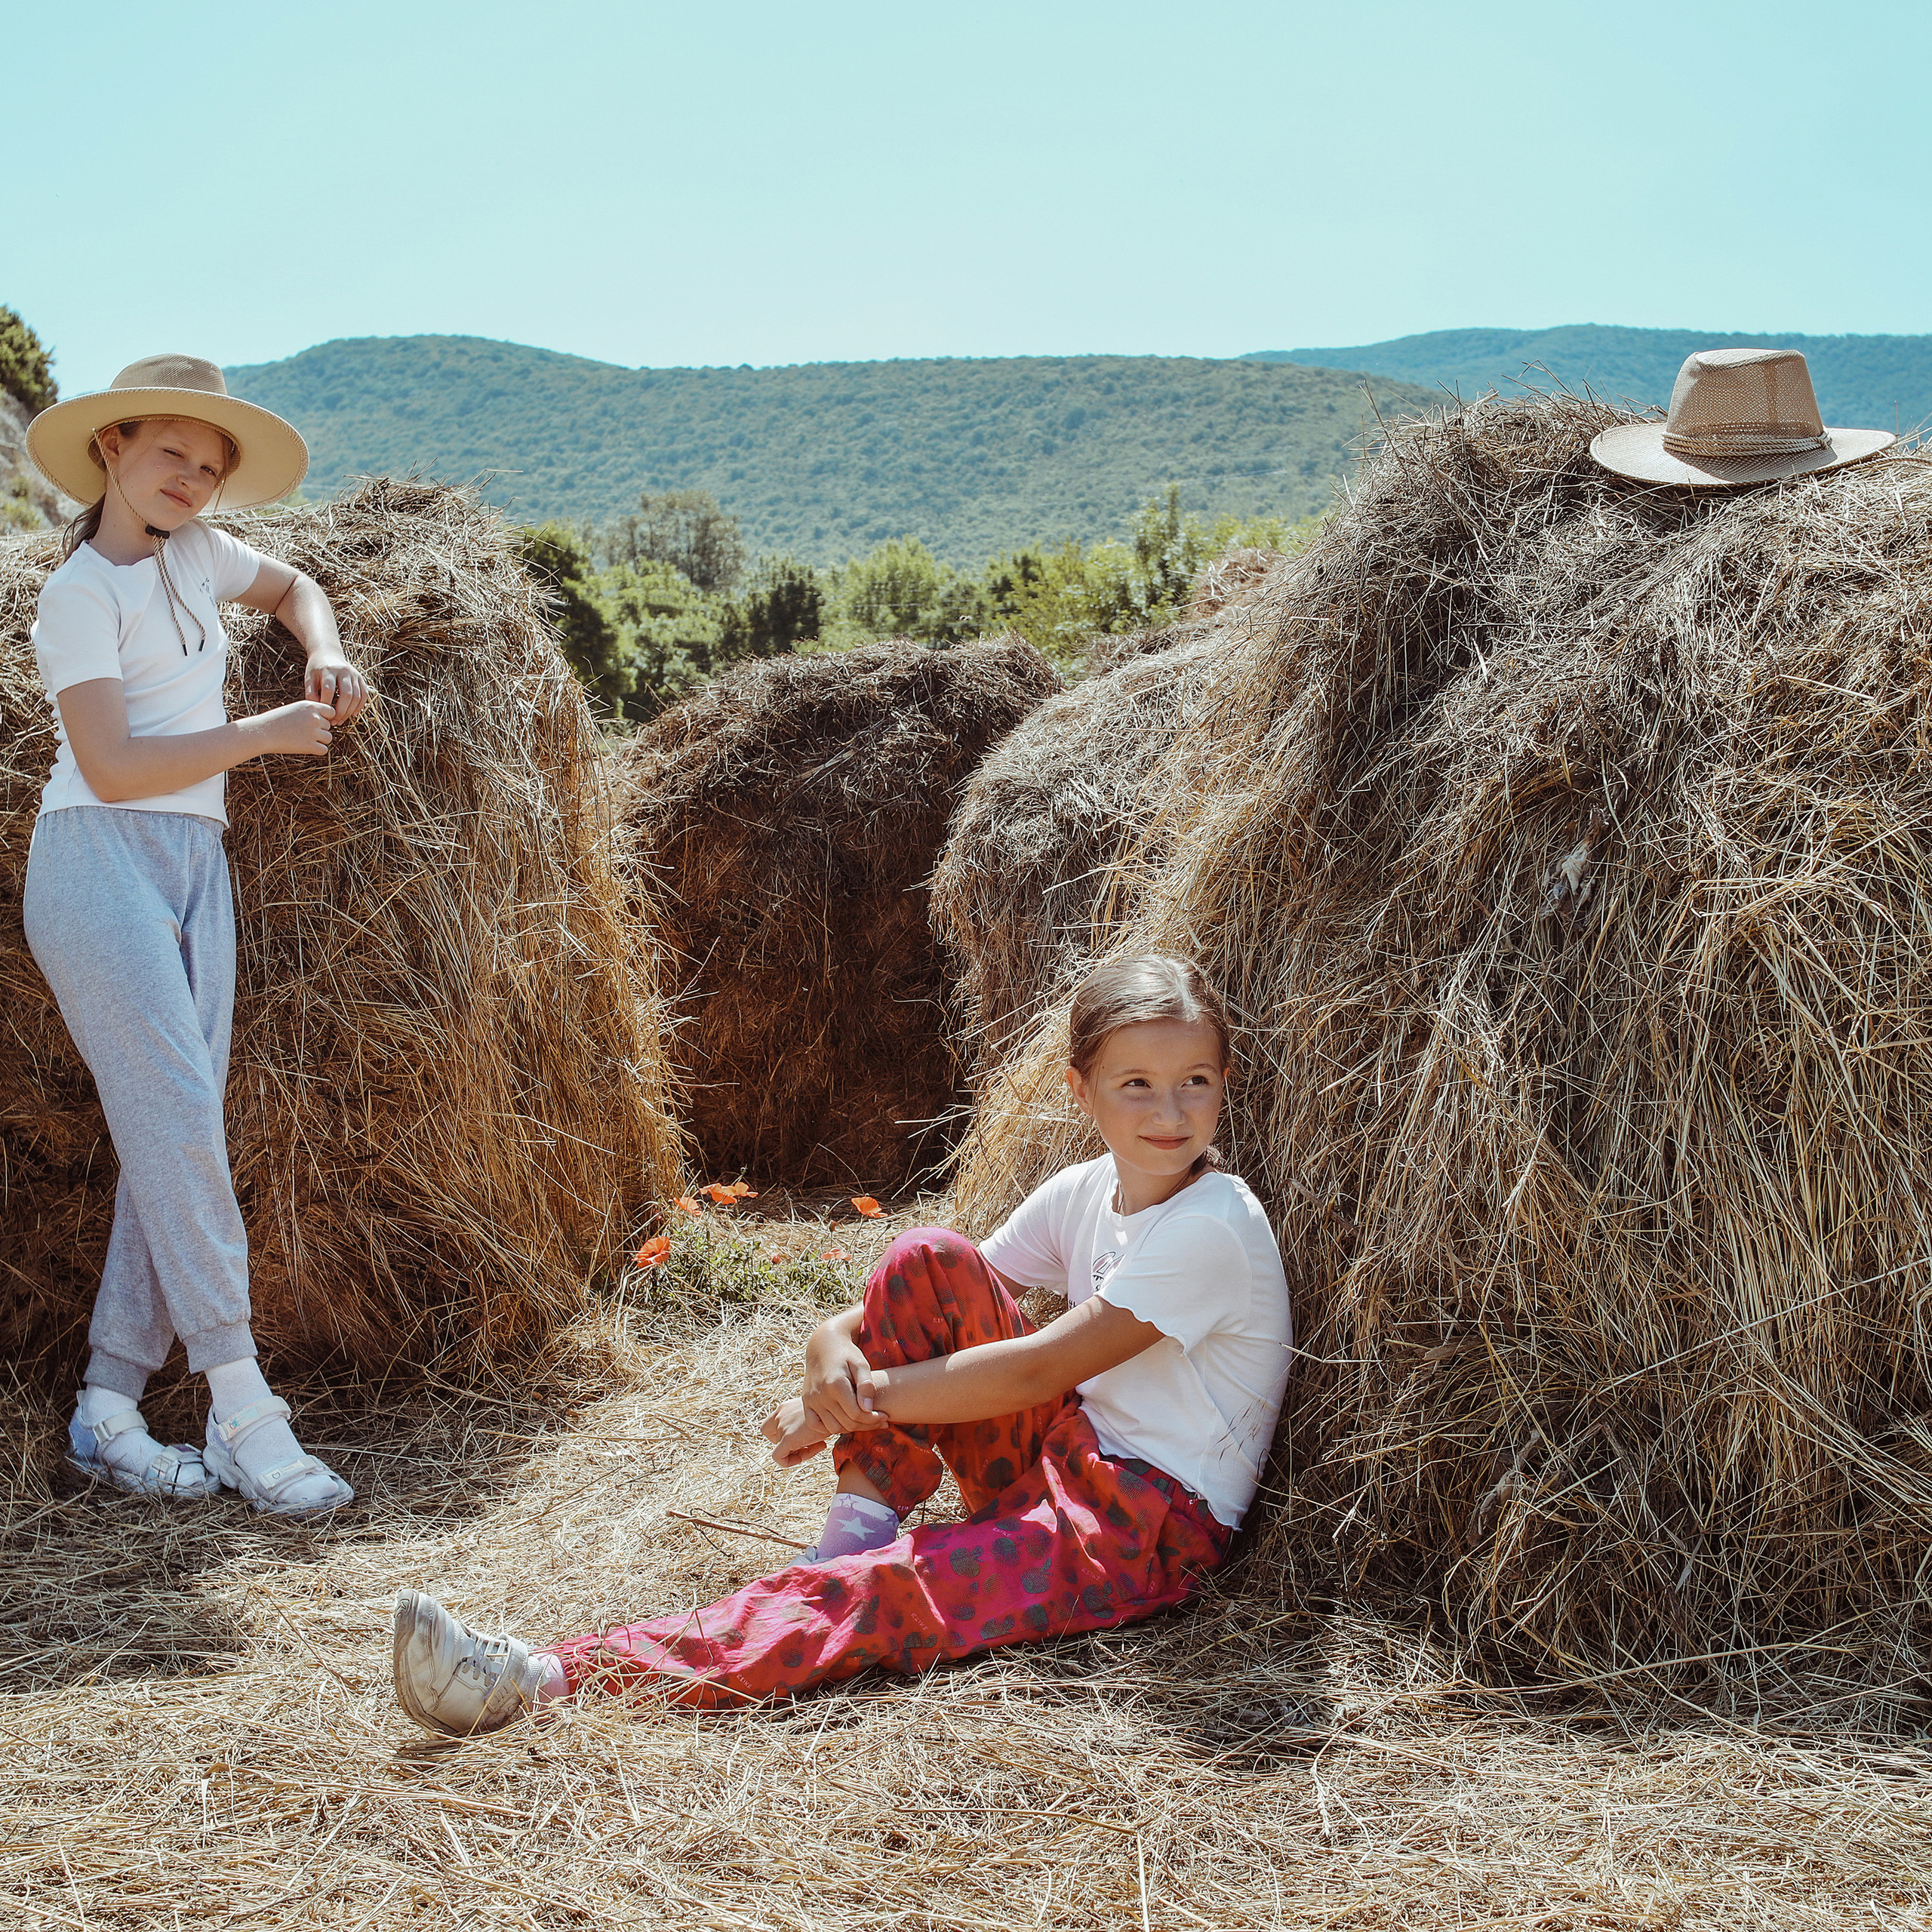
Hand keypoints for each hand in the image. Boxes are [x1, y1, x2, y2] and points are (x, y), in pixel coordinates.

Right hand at [246, 699, 338, 758]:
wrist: (261, 732)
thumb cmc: (276, 720)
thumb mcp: (294, 709)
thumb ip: (311, 712)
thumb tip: (327, 720)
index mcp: (310, 706)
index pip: (331, 711)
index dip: (325, 718)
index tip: (315, 722)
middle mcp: (314, 718)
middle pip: (328, 726)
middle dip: (319, 730)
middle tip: (303, 732)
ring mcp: (313, 732)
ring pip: (328, 738)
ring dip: (319, 740)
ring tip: (303, 739)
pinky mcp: (310, 746)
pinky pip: (324, 750)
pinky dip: (317, 750)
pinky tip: (305, 747)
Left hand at [306, 655, 367, 723]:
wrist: (328, 654)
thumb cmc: (316, 669)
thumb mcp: (309, 678)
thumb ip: (311, 693)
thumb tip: (319, 709)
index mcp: (328, 670)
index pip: (329, 689)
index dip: (326, 704)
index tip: (322, 714)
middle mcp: (344, 671)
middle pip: (346, 694)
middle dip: (341, 711)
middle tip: (334, 722)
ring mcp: (354, 674)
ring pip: (357, 696)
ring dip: (350, 711)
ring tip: (341, 720)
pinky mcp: (361, 678)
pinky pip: (364, 695)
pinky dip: (360, 706)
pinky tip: (352, 714)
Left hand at [761, 1396, 831, 1468]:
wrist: (840, 1408)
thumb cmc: (833, 1409)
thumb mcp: (816, 1412)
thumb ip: (805, 1423)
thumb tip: (810, 1438)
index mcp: (784, 1407)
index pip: (769, 1426)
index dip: (780, 1436)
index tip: (802, 1435)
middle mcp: (780, 1414)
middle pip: (774, 1439)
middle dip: (790, 1445)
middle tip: (809, 1443)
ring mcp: (782, 1426)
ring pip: (781, 1449)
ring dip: (799, 1451)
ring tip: (820, 1443)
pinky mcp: (787, 1438)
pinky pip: (780, 1458)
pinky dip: (792, 1461)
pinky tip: (813, 1451)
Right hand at [801, 1322, 886, 1436]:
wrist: (824, 1346)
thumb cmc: (847, 1354)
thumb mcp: (861, 1364)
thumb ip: (866, 1385)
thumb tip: (868, 1409)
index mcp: (836, 1384)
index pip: (857, 1414)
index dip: (873, 1419)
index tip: (885, 1416)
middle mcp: (821, 1394)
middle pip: (846, 1423)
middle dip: (866, 1425)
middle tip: (880, 1421)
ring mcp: (811, 1399)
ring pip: (833, 1428)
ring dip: (850, 1428)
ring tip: (864, 1421)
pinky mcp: (806, 1402)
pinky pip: (816, 1425)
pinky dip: (830, 1428)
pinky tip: (844, 1420)